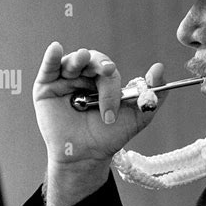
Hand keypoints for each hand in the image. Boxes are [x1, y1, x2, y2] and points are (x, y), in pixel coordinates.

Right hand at [33, 41, 167, 166]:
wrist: (87, 156)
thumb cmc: (110, 136)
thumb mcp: (138, 116)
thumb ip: (153, 94)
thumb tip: (159, 68)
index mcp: (104, 81)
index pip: (108, 70)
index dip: (112, 77)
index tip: (117, 82)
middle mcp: (84, 78)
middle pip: (91, 62)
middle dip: (99, 65)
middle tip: (106, 72)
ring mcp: (65, 81)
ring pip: (71, 62)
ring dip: (78, 59)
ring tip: (82, 62)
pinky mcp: (46, 88)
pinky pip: (48, 68)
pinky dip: (51, 57)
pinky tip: (56, 48)